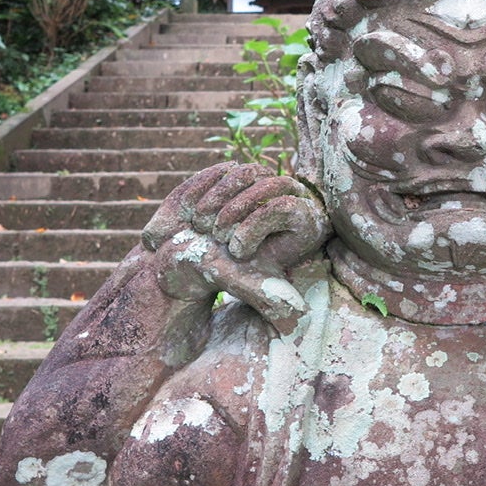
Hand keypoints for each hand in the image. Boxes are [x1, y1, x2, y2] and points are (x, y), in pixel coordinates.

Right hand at [141, 163, 329, 330]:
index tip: (237, 251)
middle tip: (218, 237)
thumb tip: (299, 315)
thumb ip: (270, 297)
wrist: (187, 258)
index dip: (256, 227)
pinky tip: (195, 213)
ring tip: (205, 225)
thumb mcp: (248, 285)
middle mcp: (285, 196)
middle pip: (270, 184)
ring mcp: (258, 182)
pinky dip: (205, 190)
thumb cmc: (223, 273)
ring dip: (221, 200)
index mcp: (298, 222)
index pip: (286, 206)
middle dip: (236, 213)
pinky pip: (222, 169)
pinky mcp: (231, 173)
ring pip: (246, 172)